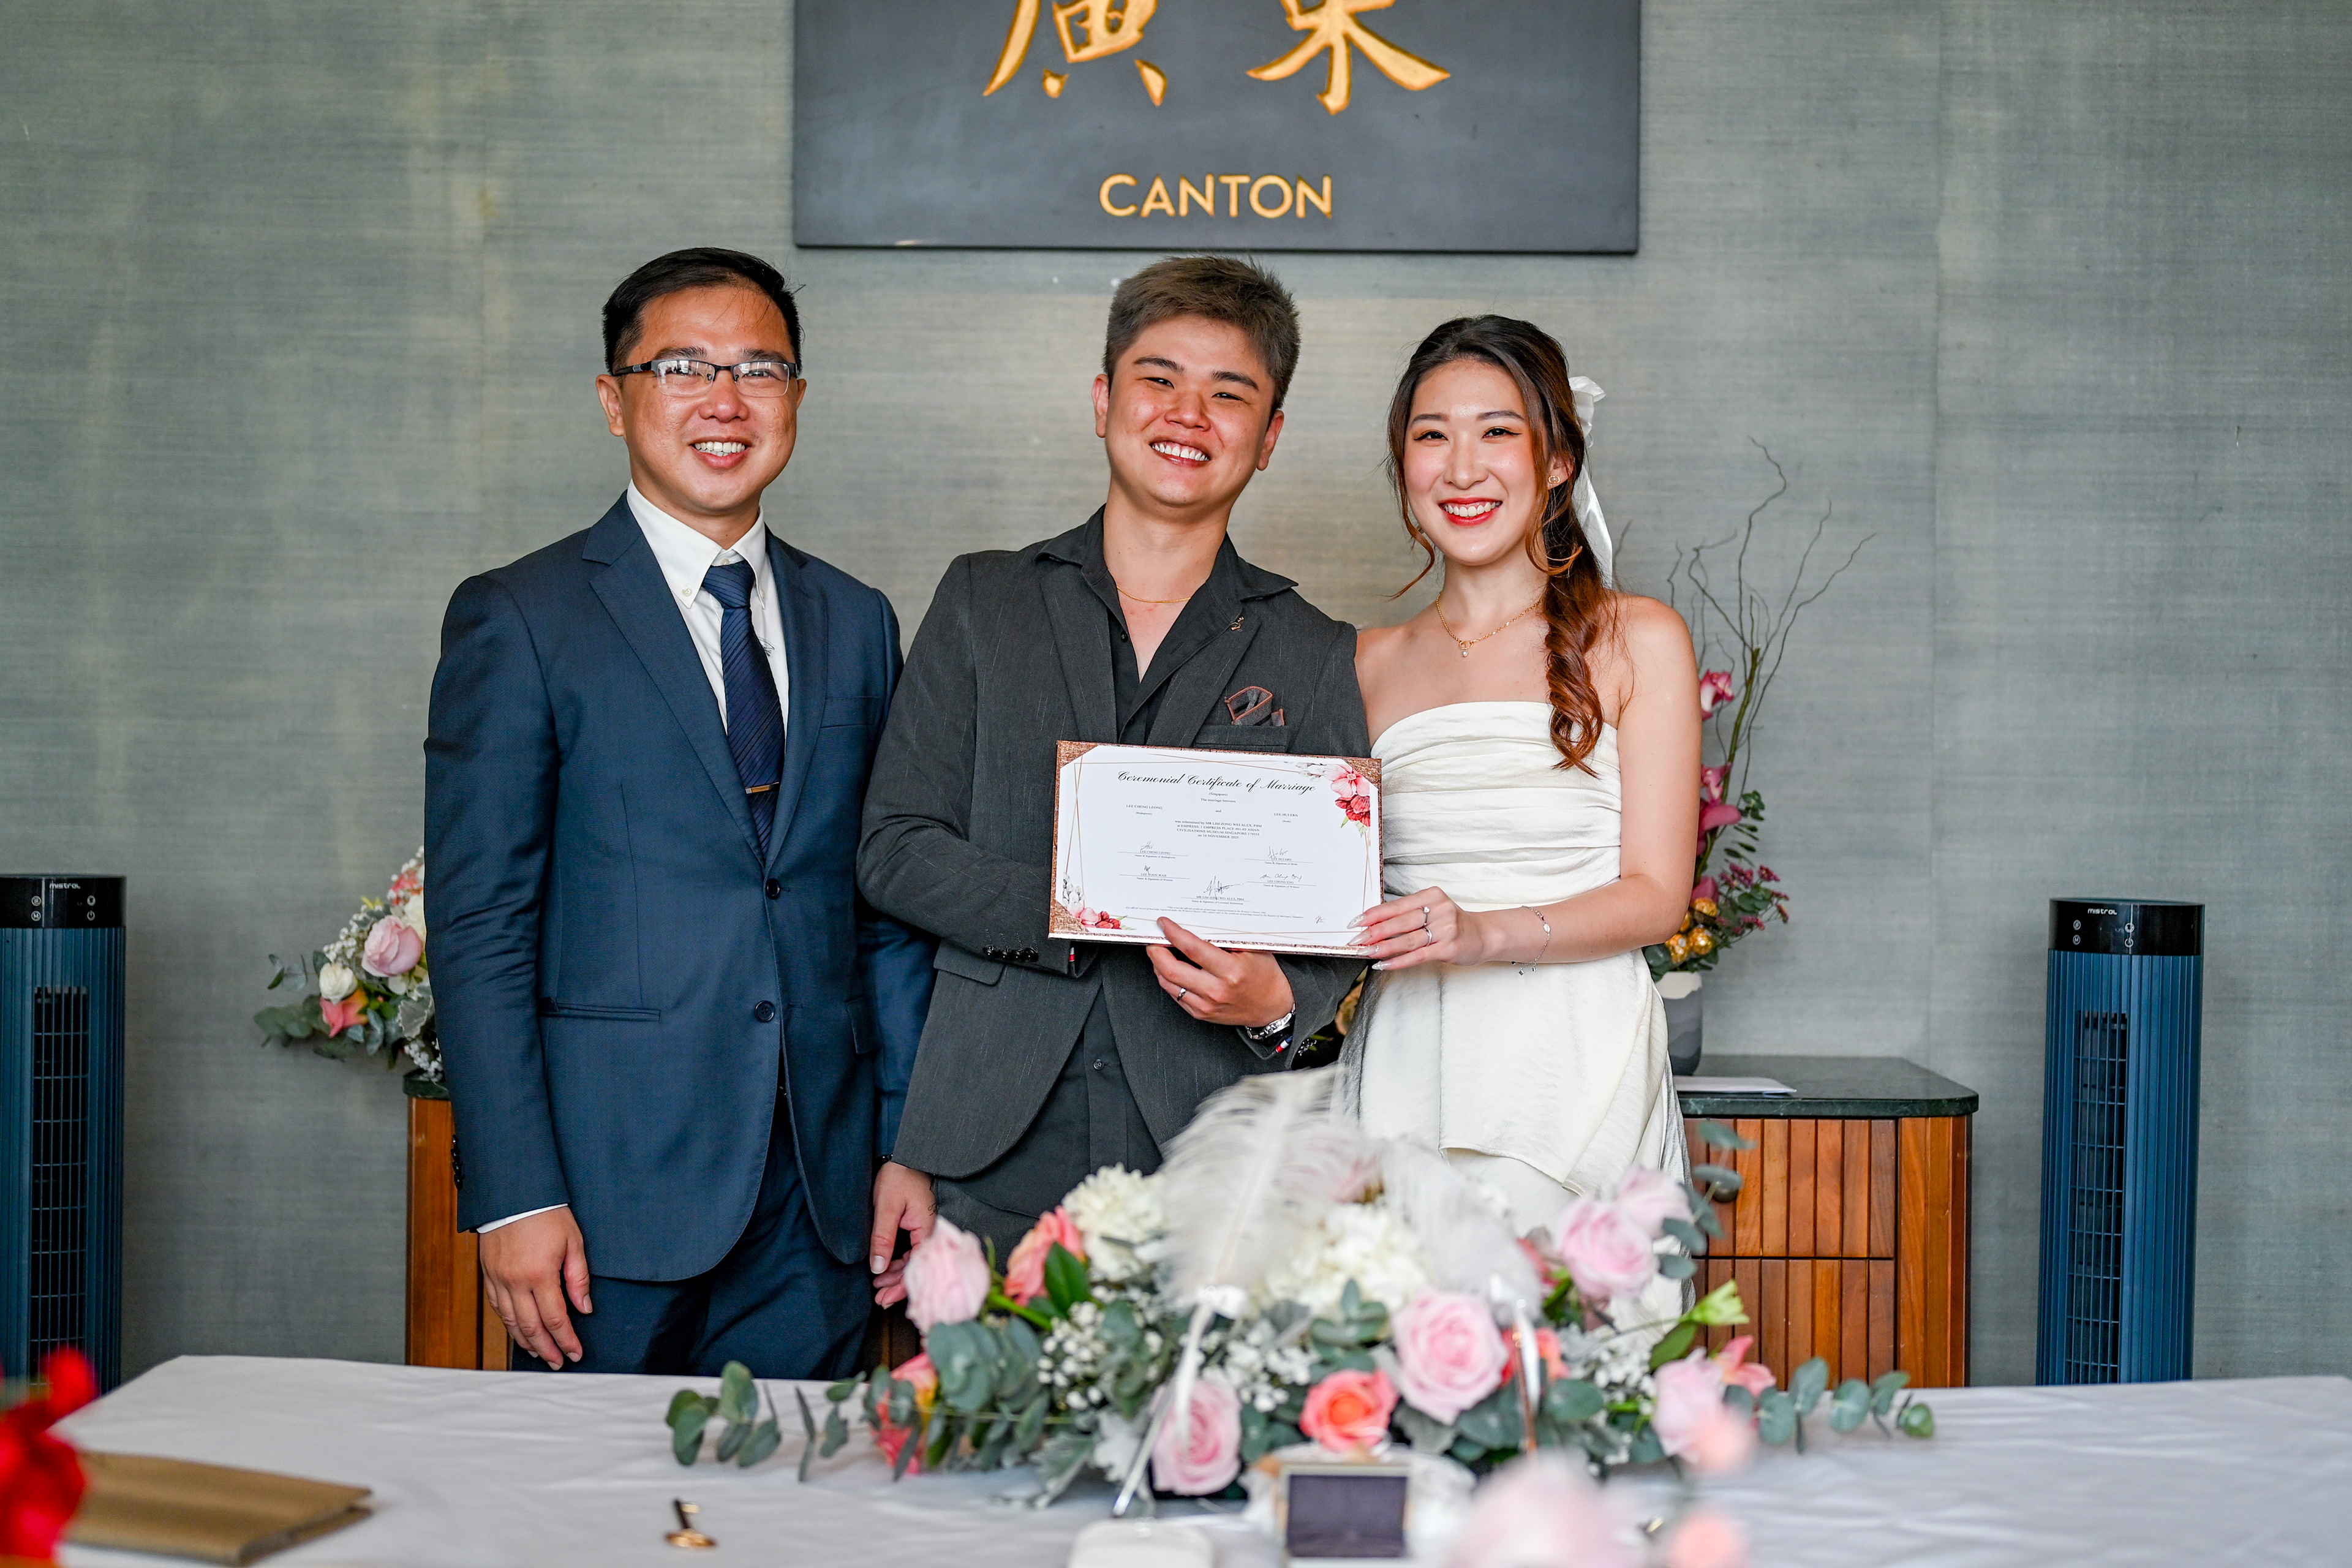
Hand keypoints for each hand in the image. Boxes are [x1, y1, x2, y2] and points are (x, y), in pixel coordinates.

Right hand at [479, 1206, 590, 1368]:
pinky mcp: (488, 1274)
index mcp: (540, 1275)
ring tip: (539, 1353)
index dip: (566, 1340)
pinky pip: (497, 1307)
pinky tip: (518, 1331)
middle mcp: (516, 1282)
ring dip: (526, 1341)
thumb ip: (578, 1278)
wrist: (514, 1193)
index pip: (555, 1318)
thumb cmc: (547, 1214)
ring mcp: (499, 1279)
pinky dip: (509, 1323)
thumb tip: (584, 1308)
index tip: (575, 1353)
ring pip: (511, 1321)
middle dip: (546, 1349)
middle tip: (558, 1362)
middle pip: (531, 1327)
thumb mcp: (573, 1242)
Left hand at [868, 1161, 936, 1307]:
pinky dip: (898, 1264)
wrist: (905, 1159)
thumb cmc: (897, 1178)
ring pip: (914, 1262)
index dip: (903, 1286)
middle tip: (879, 1300)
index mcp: (927, 1229)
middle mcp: (930, 1233)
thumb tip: (878, 1268)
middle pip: (918, 1268)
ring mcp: (924, 1231)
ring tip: (878, 1289)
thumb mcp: (886, 1208)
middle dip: (898, 1286)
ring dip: (897, 1277)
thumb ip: (883, 1238)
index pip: (918, 1266)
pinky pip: (912, 1253)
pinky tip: (885, 1271)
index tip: (886, 1298)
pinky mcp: (918, 1229)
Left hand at [1149, 919, 1296, 1027]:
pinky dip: (1168, 980)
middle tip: (1153, 940)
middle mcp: (1216, 990)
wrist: (1272, 1007)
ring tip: (1158, 953)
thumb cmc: (1264, 976)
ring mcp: (1207, 1005)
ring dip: (1158, 966)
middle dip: (1156, 951)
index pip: (1192, 949)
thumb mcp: (1253, 950)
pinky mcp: (1202, 1013)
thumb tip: (1197, 923)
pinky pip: (1175, 996)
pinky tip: (1169, 970)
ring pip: (1169, 984)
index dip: (1174, 934)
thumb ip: (1227, 938)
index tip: (1164, 924)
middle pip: (1172, 969)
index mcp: (1231, 971)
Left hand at [1356, 886, 1496, 972]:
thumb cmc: (1451, 923)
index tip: (1356, 922)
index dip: (1374, 914)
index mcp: (1431, 896)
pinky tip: (1383, 964)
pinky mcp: (1449, 948)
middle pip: (1399, 922)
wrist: (1483, 935)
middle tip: (1355, 940)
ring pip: (1407, 940)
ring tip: (1365, 952)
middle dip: (1374, 932)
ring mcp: (1445, 929)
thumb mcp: (1432, 909)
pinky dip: (1398, 961)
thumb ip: (1408, 913)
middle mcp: (1439, 910)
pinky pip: (1418, 956)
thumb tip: (1373, 923)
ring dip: (1383, 947)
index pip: (1396, 905)